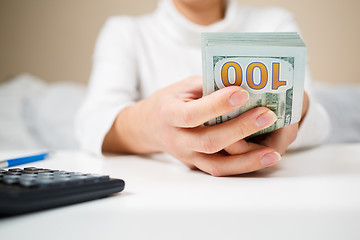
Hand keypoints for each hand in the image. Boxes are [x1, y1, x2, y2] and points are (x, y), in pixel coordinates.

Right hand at [104, 76, 281, 175]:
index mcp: (169, 115)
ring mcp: (187, 157)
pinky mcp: (197, 165)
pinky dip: (243, 166)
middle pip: (209, 142)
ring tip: (273, 152)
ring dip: (247, 160)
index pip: (192, 114)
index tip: (242, 92)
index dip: (216, 105)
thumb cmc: (169, 101)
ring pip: (217, 165)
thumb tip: (242, 81)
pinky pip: (220, 170)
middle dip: (240, 129)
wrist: (149, 127)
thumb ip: (208, 85)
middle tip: (267, 115)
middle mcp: (177, 140)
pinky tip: (263, 159)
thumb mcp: (183, 87)